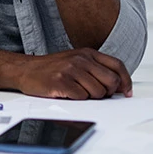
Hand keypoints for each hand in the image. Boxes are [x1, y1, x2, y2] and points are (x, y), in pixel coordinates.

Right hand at [15, 48, 132, 99]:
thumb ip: (96, 69)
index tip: (126, 92)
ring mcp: (71, 69)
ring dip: (90, 98)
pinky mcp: (62, 81)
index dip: (126, 81)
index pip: (117, 65)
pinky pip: (82, 98)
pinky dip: (77, 100)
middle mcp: (81, 59)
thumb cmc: (52, 68)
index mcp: (87, 53)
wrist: (26, 69)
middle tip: (95, 94)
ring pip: (98, 93)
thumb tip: (119, 86)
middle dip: (107, 93)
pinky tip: (67, 93)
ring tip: (77, 92)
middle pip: (111, 81)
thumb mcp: (76, 60)